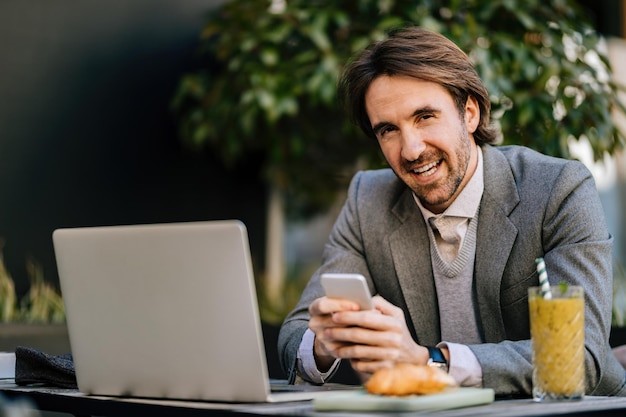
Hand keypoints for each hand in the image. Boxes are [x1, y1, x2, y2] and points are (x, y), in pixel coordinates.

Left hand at [308, 295, 427, 377]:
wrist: (412, 358)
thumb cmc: (399, 331)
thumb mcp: (396, 314)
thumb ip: (380, 303)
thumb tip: (364, 298)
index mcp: (394, 324)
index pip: (367, 318)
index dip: (349, 316)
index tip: (335, 314)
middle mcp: (394, 340)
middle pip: (359, 335)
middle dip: (340, 332)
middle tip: (326, 330)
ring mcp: (390, 356)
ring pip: (358, 351)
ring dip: (341, 347)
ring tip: (330, 344)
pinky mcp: (384, 369)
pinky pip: (362, 365)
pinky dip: (350, 360)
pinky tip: (343, 355)